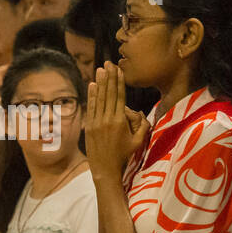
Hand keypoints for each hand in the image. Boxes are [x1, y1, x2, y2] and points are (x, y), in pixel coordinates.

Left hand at [86, 63, 148, 181]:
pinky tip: (92, 85)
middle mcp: (107, 119)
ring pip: (99, 98)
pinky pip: (91, 107)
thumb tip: (141, 112)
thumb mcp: (138, 142)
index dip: (118, 81)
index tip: (118, 69)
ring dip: (100, 82)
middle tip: (108, 63)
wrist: (105, 169)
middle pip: (109, 93)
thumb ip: (143, 126)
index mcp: (120, 121)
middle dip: (109, 77)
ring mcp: (96, 122)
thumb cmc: (124, 156)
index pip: (119, 96)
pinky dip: (91, 95)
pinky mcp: (89, 126)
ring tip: (100, 69)